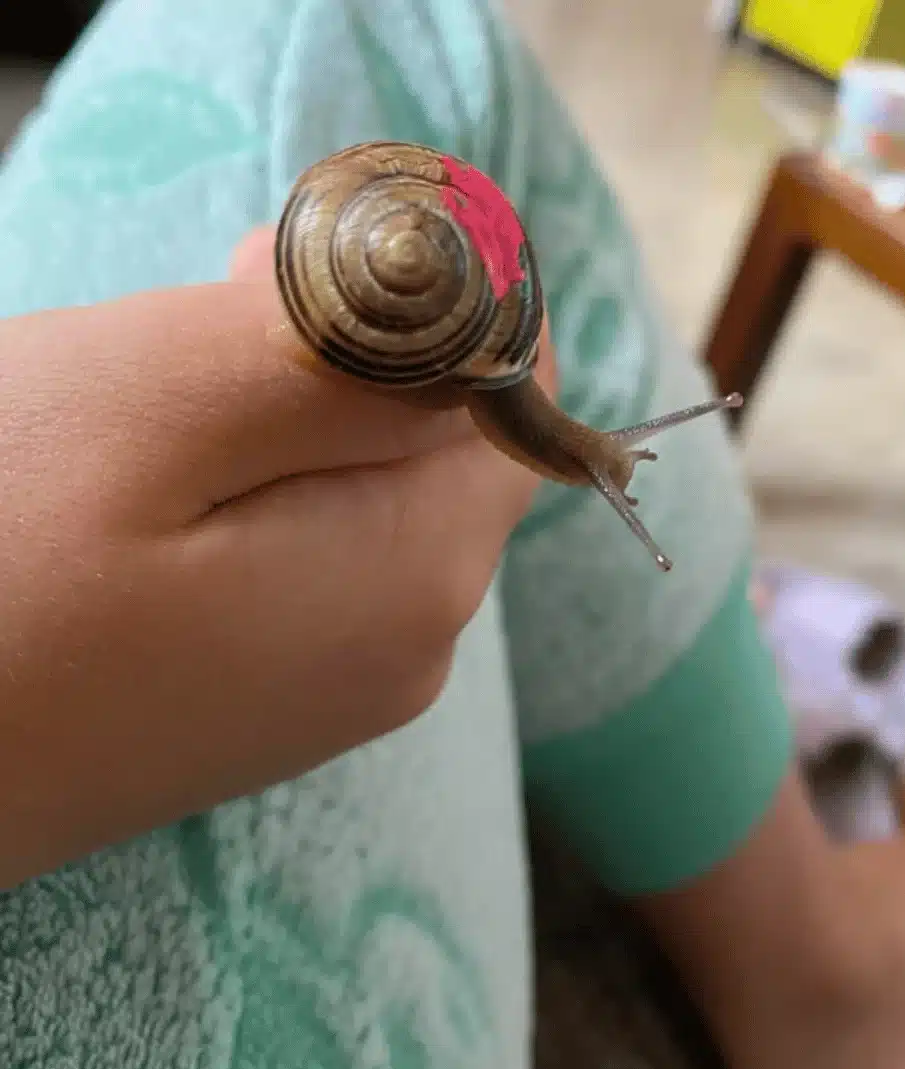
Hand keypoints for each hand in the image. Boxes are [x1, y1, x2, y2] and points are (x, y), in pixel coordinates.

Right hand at [0, 226, 546, 886]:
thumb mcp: (163, 406)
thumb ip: (352, 358)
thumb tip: (484, 321)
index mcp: (425, 567)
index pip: (516, 392)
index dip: (428, 307)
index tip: (294, 279)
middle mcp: (418, 644)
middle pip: (440, 443)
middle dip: (344, 362)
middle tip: (189, 329)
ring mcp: (343, 687)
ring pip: (364, 494)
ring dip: (279, 424)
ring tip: (143, 421)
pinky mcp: (267, 703)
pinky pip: (304, 559)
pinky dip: (245, 500)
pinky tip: (137, 499)